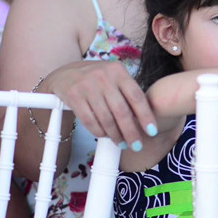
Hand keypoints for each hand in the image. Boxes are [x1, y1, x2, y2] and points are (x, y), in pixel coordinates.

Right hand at [42, 60, 157, 145]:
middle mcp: (103, 77)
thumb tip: (146, 119)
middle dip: (131, 132)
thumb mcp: (115, 78)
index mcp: (118, 71)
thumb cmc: (98, 80)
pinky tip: (104, 136)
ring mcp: (87, 86)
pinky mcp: (73, 96)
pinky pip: (89, 121)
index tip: (152, 131)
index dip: (146, 116)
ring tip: (121, 143)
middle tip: (137, 146)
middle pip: (121, 111)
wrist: (65, 75)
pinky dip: (98, 132)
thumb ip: (128, 94)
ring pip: (106, 119)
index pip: (136, 96)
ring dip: (115, 135)